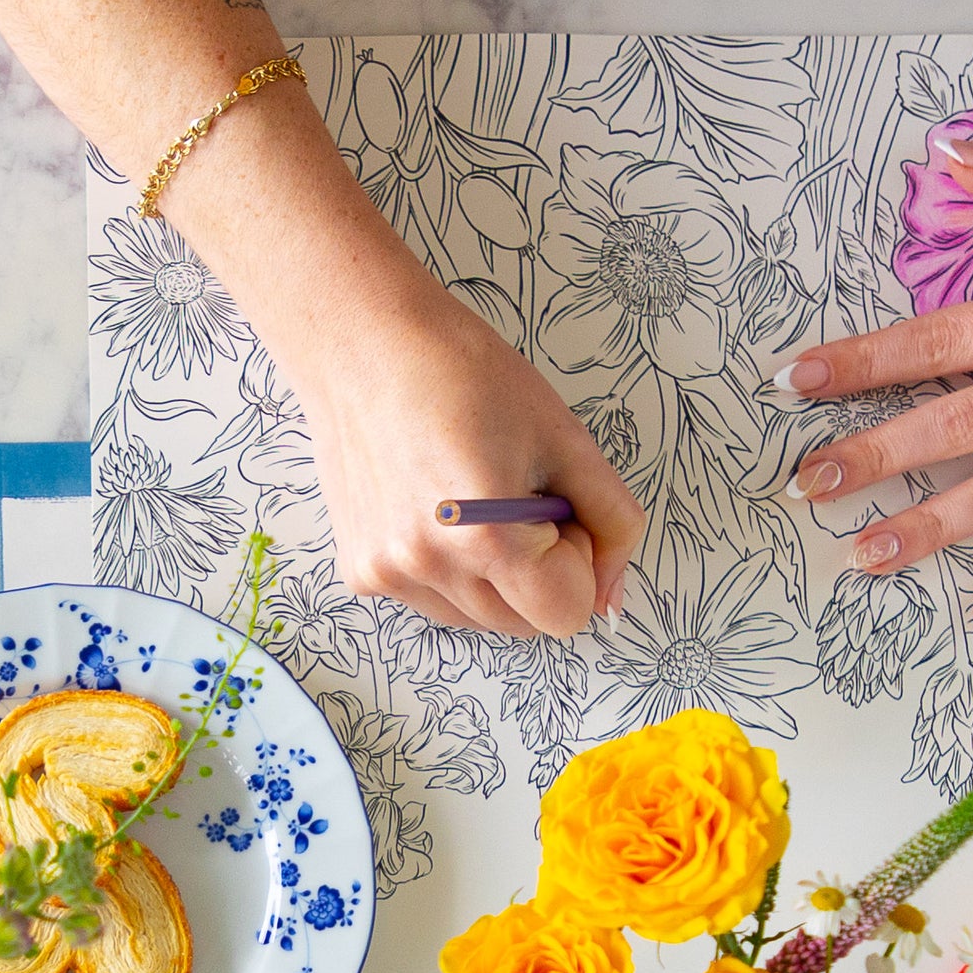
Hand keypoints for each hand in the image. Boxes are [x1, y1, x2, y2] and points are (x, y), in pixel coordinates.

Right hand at [290, 279, 643, 640]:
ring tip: (472, 500)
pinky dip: (448, 568)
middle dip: (538, 572)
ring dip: (493, 575)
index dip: (577, 561)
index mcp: (487, 537)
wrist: (364, 347)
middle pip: (524, 625)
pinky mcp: (360, 573)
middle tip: (517, 497)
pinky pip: (433, 600)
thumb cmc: (465, 374)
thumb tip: (612, 599)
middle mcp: (429, 569)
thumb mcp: (567, 438)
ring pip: (479, 619)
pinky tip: (432, 507)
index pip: (568, 614)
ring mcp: (387, 576)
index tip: (554, 505)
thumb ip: (611, 522)